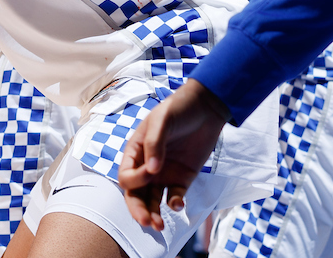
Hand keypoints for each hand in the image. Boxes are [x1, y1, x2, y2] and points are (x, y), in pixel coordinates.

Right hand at [118, 80, 229, 230]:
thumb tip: (152, 170)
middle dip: (138, 209)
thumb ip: (154, 144)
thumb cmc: (178, 109)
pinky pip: (175, 196)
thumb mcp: (162, 120)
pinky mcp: (183, 178)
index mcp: (135, 152)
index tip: (152, 171)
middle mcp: (147, 166)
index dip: (135, 180)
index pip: (126, 176)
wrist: (206, 108)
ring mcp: (164, 173)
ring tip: (159, 226)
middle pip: (136, 194)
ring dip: (154, 213)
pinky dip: (175, 204)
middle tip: (146, 221)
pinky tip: (178, 205)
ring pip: (153, 200)